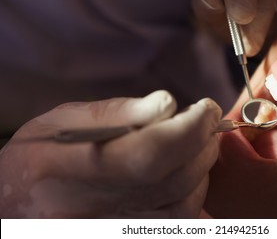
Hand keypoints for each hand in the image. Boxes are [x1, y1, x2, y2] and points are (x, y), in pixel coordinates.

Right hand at [0, 90, 221, 217]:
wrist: (17, 204)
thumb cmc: (37, 155)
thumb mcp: (64, 119)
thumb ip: (118, 112)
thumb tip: (167, 103)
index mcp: (78, 169)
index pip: (151, 153)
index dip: (189, 129)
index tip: (206, 107)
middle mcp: (102, 207)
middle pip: (175, 179)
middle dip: (203, 142)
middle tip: (206, 117)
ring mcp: (120, 226)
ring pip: (185, 202)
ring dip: (203, 165)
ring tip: (198, 138)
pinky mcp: (132, 233)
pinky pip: (179, 219)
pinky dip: (195, 188)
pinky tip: (187, 167)